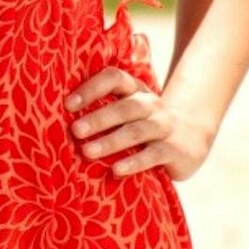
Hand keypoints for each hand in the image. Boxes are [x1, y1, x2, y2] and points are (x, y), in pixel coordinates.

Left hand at [65, 66, 211, 181]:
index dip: (91, 88)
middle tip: (75, 130)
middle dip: (98, 118)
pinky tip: (115, 170)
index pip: (113, 78)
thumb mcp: (128, 108)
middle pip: (124, 106)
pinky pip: (152, 155)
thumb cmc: (143, 123)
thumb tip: (59, 113)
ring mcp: (164, 126)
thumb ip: (104, 106)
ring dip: (110, 141)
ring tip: (87, 152)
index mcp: (134, 88)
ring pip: (136, 131)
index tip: (68, 104)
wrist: (189, 138)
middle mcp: (150, 103)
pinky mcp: (174, 150)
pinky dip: (133, 163)